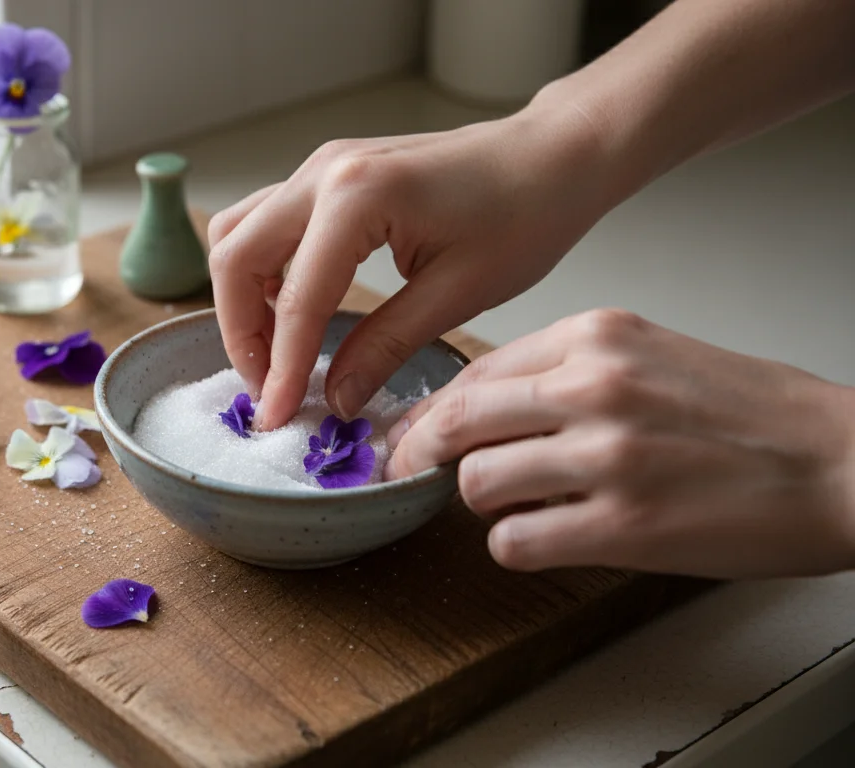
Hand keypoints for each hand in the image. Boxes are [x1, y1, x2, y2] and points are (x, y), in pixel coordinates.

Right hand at [207, 106, 609, 430]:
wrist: (552, 156)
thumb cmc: (524, 214)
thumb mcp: (457, 293)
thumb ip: (384, 346)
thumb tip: (334, 399)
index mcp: (357, 197)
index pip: (295, 299)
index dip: (280, 368)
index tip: (275, 417)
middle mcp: (324, 172)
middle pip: (235, 257)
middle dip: (242, 333)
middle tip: (267, 389)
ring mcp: (321, 166)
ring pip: (238, 233)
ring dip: (242, 297)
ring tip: (273, 353)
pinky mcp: (329, 172)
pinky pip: (264, 220)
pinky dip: (260, 268)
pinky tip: (288, 309)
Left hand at [387, 309, 854, 578]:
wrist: (844, 463)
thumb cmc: (755, 414)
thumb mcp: (653, 355)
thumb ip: (568, 371)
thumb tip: (488, 406)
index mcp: (598, 337)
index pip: (475, 372)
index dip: (433, 411)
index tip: (414, 432)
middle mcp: (594, 386)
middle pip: (457, 421)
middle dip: (426, 454)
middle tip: (417, 474)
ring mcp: (606, 456)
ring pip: (475, 481)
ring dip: (484, 502)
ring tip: (519, 506)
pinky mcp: (621, 524)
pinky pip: (514, 541)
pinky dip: (516, 546)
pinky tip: (545, 538)